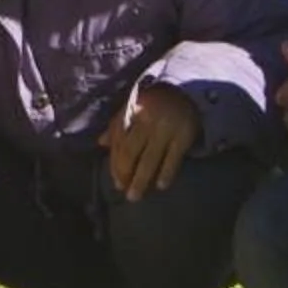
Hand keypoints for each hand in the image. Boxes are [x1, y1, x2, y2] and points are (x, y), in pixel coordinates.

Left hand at [101, 81, 199, 196]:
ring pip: (149, 158)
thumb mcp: (134, 109)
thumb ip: (118, 125)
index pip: (118, 142)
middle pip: (130, 152)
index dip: (115, 163)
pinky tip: (160, 186)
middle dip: (125, 173)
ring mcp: (165, 128)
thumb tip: (100, 143)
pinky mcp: (184, 136)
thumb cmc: (154, 104)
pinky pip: (173, 159)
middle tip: (124, 191)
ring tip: (135, 196)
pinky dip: (166, 173)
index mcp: (131, 112)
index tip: (116, 181)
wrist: (187, 92)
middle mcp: (146, 120)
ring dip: (141, 180)